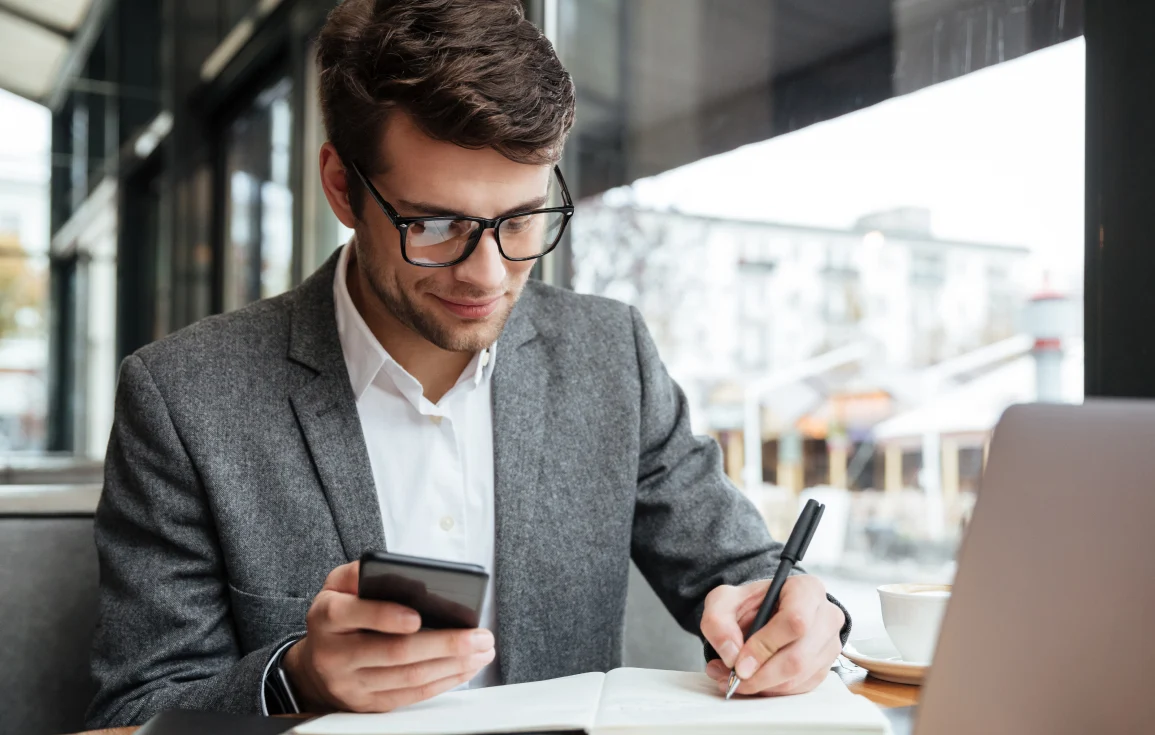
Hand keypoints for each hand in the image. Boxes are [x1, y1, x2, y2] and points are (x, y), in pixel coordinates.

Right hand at [282, 561, 495, 711]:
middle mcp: (335, 654)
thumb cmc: (338, 615)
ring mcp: (351, 684)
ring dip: (452, 665)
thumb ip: (359, 572)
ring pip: (408, 677)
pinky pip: (410, 696)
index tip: (418, 616)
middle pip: (394, 652)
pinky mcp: (367, 704)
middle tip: (478, 635)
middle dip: (444, 644)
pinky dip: (443, 682)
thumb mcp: (337, 585)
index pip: (354, 614)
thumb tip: (394, 570)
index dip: (386, 617)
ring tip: (481, 650)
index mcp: (328, 617)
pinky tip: (464, 669)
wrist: (316, 665)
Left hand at [700, 575, 843, 696]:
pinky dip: (772, 690)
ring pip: (798, 677)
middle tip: (732, 678)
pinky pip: (799, 688)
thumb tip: (731, 655)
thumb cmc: (749, 603)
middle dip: (760, 675)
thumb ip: (718, 621)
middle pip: (798, 657)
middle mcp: (826, 616)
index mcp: (806, 589)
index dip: (765, 646)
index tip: (739, 663)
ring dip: (762, 685)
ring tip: (732, 678)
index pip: (795, 621)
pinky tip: (752, 680)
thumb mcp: (723, 600)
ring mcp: (829, 644)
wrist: (763, 613)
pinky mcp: (825, 667)